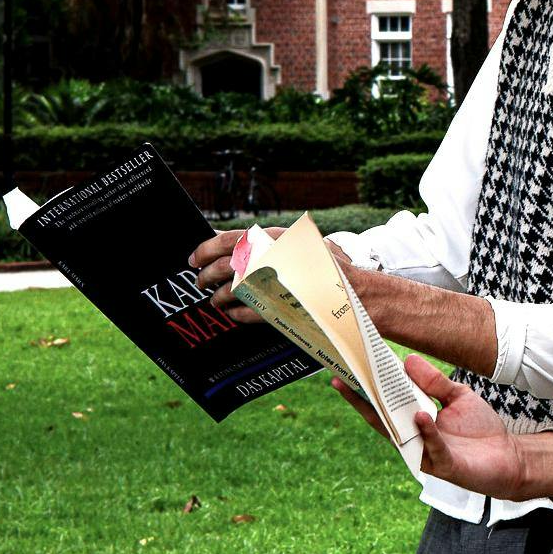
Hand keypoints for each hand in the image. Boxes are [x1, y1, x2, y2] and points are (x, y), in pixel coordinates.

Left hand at [191, 226, 348, 321]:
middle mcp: (277, 258)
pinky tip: (234, 315)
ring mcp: (278, 284)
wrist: (359, 295)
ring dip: (220, 297)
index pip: (231, 239)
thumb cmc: (329, 272)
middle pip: (226, 266)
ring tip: (216, 302)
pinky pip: (248, 311)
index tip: (194, 259)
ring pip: (233, 290)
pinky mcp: (282, 308)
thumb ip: (272, 246)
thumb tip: (232, 249)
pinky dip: (237, 314)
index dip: (206, 249)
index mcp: (279, 238)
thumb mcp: (301, 246)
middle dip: (207, 276)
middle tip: (200, 283)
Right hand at [330, 355, 552, 500]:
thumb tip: (407, 360)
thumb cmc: (480, 429)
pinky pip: (433, 446)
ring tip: (377, 389)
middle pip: (382, 419)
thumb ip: (434, 381)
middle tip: (343, 378)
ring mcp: (426, 454)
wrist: (508, 456)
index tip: (348, 368)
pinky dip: (427, 431)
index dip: (364, 389)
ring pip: (402, 434)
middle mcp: (414, 438)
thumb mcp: (458, 396)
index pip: (383, 404)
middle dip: (362, 400)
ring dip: (390, 414)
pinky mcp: (444, 465)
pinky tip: (422, 416)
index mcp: (413, 420)